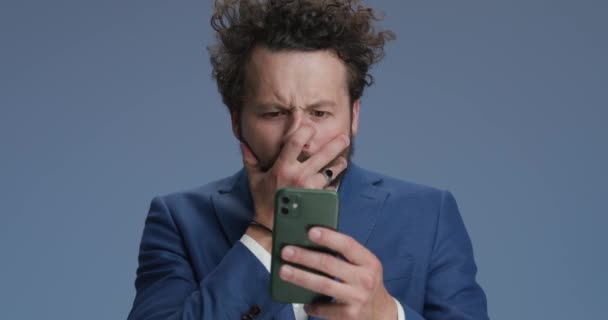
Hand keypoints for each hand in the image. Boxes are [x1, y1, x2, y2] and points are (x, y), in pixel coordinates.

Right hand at [240, 126, 348, 227]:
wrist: (271, 227)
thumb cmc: (263, 201)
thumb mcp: (254, 179)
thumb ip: (250, 159)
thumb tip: (244, 143)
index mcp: (283, 167)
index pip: (296, 142)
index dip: (305, 131)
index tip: (311, 128)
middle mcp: (298, 176)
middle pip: (322, 154)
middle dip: (336, 144)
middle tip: (345, 138)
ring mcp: (310, 189)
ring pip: (331, 172)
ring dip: (339, 165)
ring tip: (343, 161)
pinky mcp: (318, 200)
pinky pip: (331, 189)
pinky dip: (334, 184)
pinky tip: (335, 181)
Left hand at [280, 227, 396, 319]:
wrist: (381, 313)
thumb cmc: (366, 283)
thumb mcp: (364, 266)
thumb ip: (346, 255)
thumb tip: (312, 242)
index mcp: (369, 262)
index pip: (348, 245)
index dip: (328, 237)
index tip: (310, 231)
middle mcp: (365, 279)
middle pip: (329, 264)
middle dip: (305, 256)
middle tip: (287, 251)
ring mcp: (357, 298)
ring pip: (323, 285)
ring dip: (300, 277)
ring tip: (284, 271)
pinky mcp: (349, 315)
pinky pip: (323, 308)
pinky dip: (311, 305)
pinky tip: (302, 301)